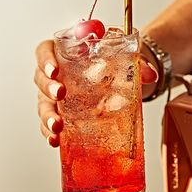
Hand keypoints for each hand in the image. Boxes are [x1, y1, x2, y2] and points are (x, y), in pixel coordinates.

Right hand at [34, 40, 157, 146]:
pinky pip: (50, 123)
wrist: (119, 79)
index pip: (44, 51)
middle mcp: (56, 74)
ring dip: (47, 115)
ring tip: (57, 126)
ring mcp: (55, 95)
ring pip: (43, 104)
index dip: (45, 60)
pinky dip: (50, 132)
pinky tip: (55, 140)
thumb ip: (138, 61)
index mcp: (64, 52)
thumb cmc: (113, 61)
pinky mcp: (61, 113)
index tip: (54, 70)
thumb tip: (150, 74)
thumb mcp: (124, 55)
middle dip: (48, 88)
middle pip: (41, 78)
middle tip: (60, 94)